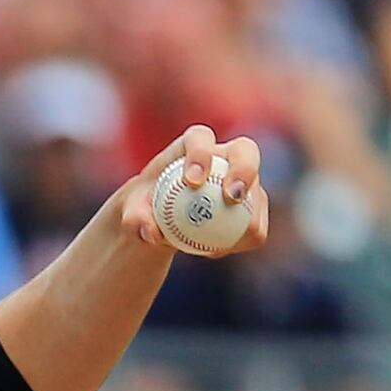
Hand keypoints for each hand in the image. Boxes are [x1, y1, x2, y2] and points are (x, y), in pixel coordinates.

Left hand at [119, 125, 270, 255]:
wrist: (160, 219)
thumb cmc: (144, 207)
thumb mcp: (132, 213)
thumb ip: (136, 219)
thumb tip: (151, 232)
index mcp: (192, 145)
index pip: (200, 138)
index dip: (201, 153)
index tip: (192, 180)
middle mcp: (224, 156)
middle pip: (245, 151)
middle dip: (244, 170)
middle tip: (231, 197)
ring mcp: (243, 180)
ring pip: (258, 191)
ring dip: (250, 216)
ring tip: (220, 243)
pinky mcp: (253, 206)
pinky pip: (257, 225)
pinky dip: (242, 240)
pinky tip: (216, 252)